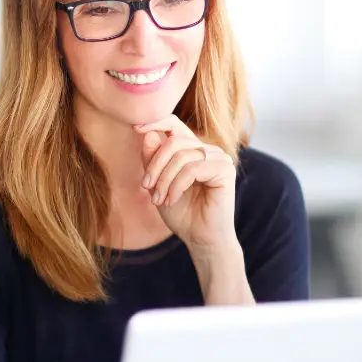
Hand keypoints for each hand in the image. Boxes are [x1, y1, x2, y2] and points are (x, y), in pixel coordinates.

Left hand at [135, 116, 237, 252]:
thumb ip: (153, 160)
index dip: (155, 122)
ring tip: (158, 199)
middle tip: (146, 186)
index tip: (136, 127)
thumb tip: (148, 134)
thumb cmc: (182, 214)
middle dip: (155, 164)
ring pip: (182, 155)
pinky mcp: (225, 170)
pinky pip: (192, 169)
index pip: (175, 125)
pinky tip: (171, 200)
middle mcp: (209, 150)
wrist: (201, 240)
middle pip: (174, 141)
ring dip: (164, 179)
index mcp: (194, 150)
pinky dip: (176, 185)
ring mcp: (220, 158)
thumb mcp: (159, 184)